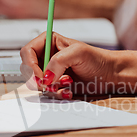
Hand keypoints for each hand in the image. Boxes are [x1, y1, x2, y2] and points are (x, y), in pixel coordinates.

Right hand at [20, 32, 136, 98]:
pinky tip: (69, 90)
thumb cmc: (97, 59)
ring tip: (67, 84)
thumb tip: (45, 76)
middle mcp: (46, 56)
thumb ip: (58, 61)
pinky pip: (46, 92)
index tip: (40, 76)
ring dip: (49, 87)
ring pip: (36, 83)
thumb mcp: (78, 53)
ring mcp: (50, 71)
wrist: (110, 75)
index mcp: (48, 42)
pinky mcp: (55, 84)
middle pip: (27, 69)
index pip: (27, 52)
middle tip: (51, 83)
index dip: (30, 65)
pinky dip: (56, 93)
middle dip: (38, 78)